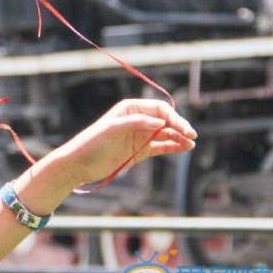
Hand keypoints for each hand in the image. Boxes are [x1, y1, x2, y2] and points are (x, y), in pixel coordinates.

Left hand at [54, 98, 196, 186]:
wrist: (80, 163)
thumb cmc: (92, 142)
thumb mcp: (112, 129)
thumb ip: (135, 123)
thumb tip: (160, 121)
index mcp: (130, 108)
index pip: (158, 108)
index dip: (172, 116)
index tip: (179, 127)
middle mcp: (137, 120)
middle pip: (166, 120)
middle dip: (179, 126)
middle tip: (191, 136)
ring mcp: (140, 136)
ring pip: (166, 133)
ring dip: (180, 137)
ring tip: (190, 144)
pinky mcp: (141, 150)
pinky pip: (162, 146)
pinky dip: (174, 146)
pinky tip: (185, 148)